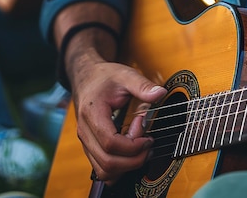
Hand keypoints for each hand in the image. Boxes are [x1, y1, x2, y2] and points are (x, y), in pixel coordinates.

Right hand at [72, 59, 166, 183]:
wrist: (87, 78)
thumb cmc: (105, 77)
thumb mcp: (125, 75)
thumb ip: (143, 86)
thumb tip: (160, 93)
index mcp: (92, 114)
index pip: (111, 143)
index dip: (132, 144)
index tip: (146, 132)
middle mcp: (85, 132)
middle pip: (108, 162)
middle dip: (134, 159)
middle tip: (148, 143)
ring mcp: (85, 142)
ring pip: (104, 171)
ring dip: (127, 166)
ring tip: (142, 148)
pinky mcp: (90, 147)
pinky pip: (102, 169)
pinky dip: (119, 168)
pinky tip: (131, 152)